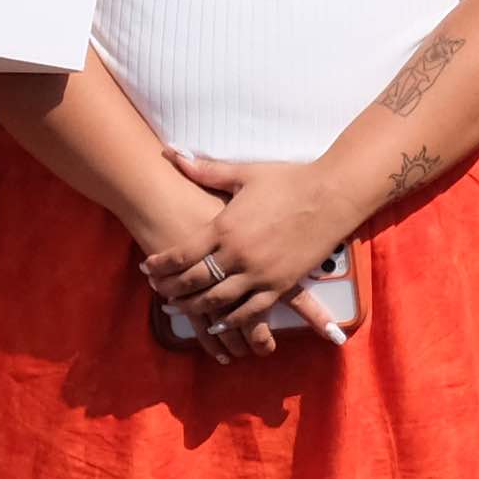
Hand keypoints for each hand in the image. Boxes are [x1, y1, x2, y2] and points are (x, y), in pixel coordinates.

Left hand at [159, 151, 365, 331]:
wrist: (331, 196)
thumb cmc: (289, 180)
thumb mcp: (245, 173)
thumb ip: (206, 170)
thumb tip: (172, 154)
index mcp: (225, 227)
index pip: (182, 254)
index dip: (160, 264)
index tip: (147, 268)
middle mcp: (238, 255)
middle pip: (193, 282)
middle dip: (170, 289)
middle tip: (156, 291)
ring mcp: (259, 274)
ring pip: (216, 301)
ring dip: (193, 307)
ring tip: (178, 308)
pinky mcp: (280, 286)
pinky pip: (249, 312)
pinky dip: (230, 321)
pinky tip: (218, 324)